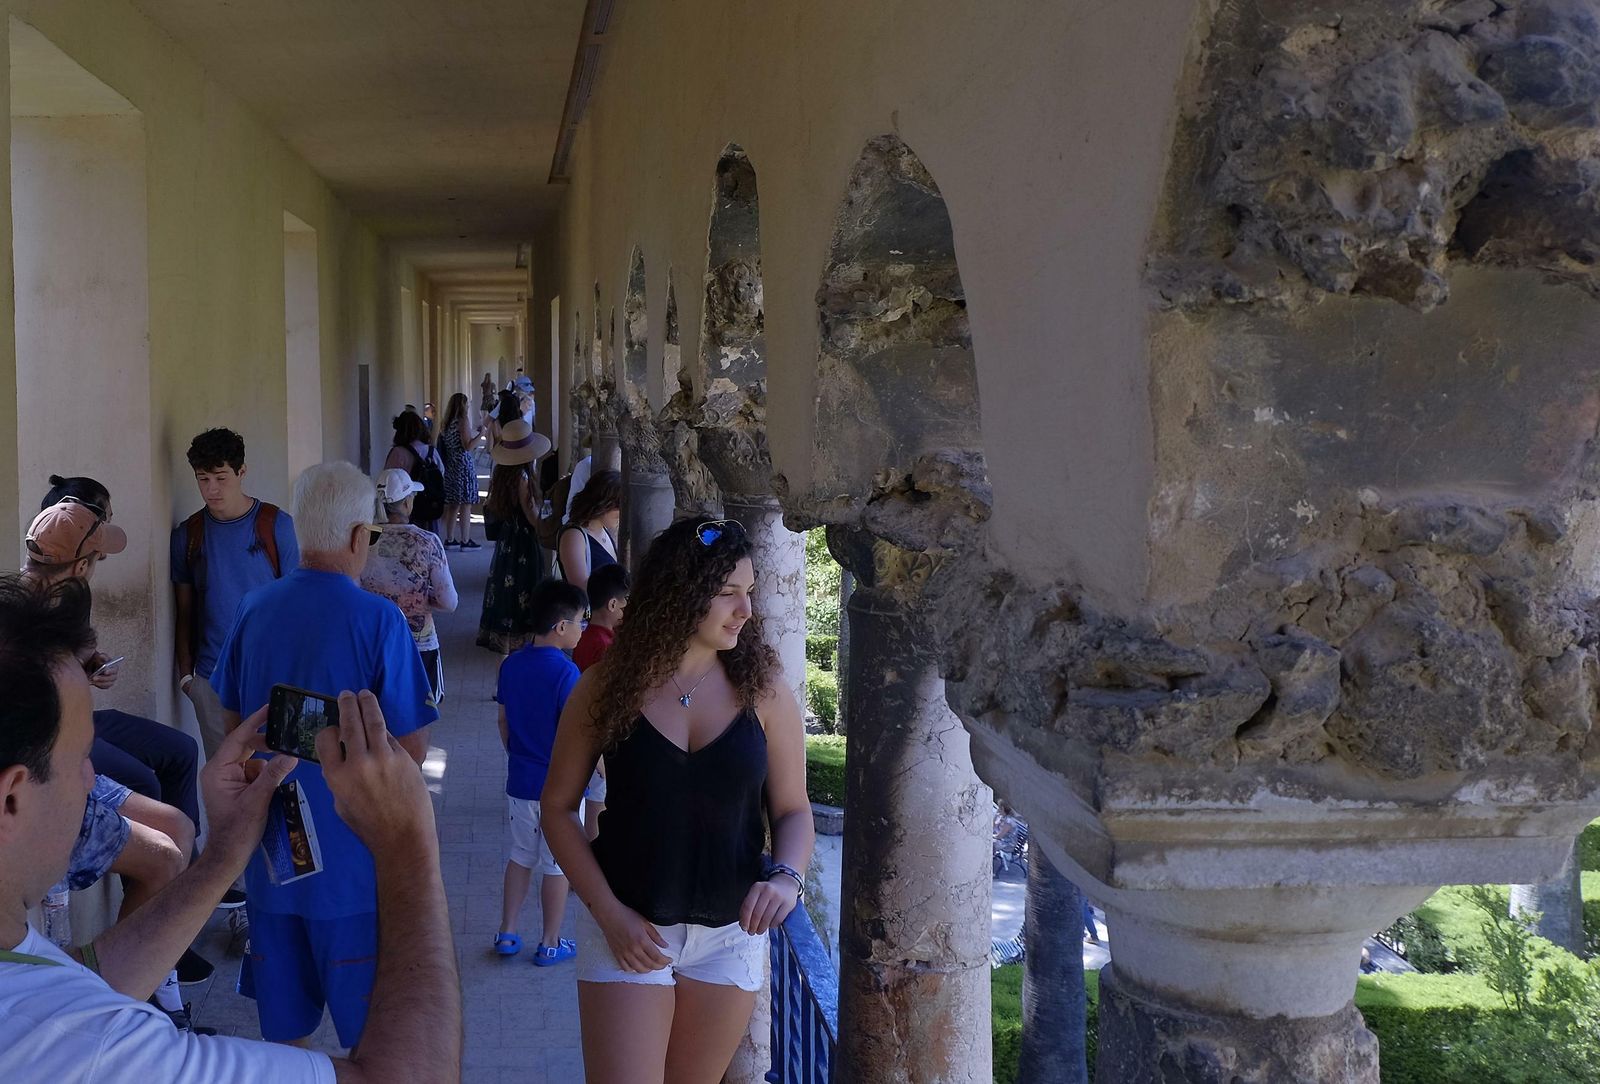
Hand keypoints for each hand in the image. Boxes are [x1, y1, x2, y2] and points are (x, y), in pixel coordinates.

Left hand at [85, 652, 118, 689]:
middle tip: (94, 678)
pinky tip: (93, 683)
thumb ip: (101, 656)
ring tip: (92, 681)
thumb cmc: (96, 661)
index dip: (111, 671)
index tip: (105, 672)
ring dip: (100, 683)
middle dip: (103, 678)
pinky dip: (99, 685)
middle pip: (112, 678)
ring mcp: (110, 680)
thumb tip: (101, 656)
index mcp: (113, 666)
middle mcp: (114, 674)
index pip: (115, 669)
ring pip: (108, 683)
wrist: (91, 666)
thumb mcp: (98, 657)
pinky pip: (104, 686)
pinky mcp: (105, 684)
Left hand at [201, 706, 298, 869]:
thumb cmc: (238, 829)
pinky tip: (274, 787)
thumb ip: (273, 774)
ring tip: (282, 771)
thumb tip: (291, 755)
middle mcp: (220, 770)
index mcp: (218, 769)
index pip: (238, 738)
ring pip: (253, 759)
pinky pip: (254, 771)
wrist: (229, 856)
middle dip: (266, 745)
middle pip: (246, 746)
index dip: (255, 722)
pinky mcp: (236, 787)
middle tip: (288, 739)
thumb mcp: (258, 800)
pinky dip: (266, 774)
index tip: (270, 708)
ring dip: (268, 764)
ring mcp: (227, 779)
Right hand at [316, 690, 434, 852]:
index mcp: (336, 777)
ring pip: (372, 721)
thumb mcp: (342, 803)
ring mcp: (382, 758)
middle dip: (347, 705)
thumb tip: (341, 757)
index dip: (328, 731)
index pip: (325, 740)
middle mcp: (357, 763)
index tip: (333, 729)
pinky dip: (383, 729)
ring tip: (364, 694)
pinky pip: (390, 737)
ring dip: (367, 704)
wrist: (402, 836)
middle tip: (346, 694)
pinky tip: (380, 724)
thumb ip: (339, 778)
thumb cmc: (369, 825)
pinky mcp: (402, 757)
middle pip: (349, 723)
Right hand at [593, 899, 671, 972]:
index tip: (670, 960)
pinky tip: (638, 965)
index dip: (665, 961)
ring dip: (648, 970)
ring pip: (639, 969)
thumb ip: (656, 936)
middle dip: (659, 966)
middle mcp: (633, 949)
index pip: (657, 957)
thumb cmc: (627, 915)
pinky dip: (633, 969)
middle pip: (650, 965)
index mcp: (642, 940)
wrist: (609, 914)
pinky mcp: (616, 955)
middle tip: (664, 964)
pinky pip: (626, 968)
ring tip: (652, 965)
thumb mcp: (645, 922)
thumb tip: (665, 945)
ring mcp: (624, 953)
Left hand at [739, 876, 798, 935]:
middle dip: (753, 926)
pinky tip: (769, 925)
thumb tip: (743, 923)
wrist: (786, 885)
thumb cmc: (768, 892)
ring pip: (767, 918)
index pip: (748, 906)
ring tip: (759, 931)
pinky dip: (772, 926)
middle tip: (751, 932)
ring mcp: (779, 897)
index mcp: (757, 887)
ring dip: (761, 928)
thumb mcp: (757, 893)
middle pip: (757, 914)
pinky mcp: (788, 904)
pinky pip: (777, 920)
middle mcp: (768, 891)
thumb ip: (749, 906)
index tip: (744, 927)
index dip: (745, 919)